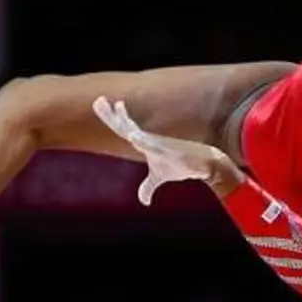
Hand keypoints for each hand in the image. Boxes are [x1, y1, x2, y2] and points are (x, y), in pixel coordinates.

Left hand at [91, 97, 244, 203]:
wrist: (204, 165)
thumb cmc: (180, 166)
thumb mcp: (159, 177)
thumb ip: (148, 187)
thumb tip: (143, 201)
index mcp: (144, 143)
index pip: (123, 129)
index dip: (111, 118)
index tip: (99, 102)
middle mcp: (149, 140)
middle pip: (125, 127)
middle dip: (110, 115)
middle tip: (98, 100)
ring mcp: (158, 144)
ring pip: (137, 133)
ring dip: (126, 122)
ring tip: (115, 107)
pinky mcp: (169, 150)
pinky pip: (154, 145)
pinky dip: (143, 141)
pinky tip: (133, 136)